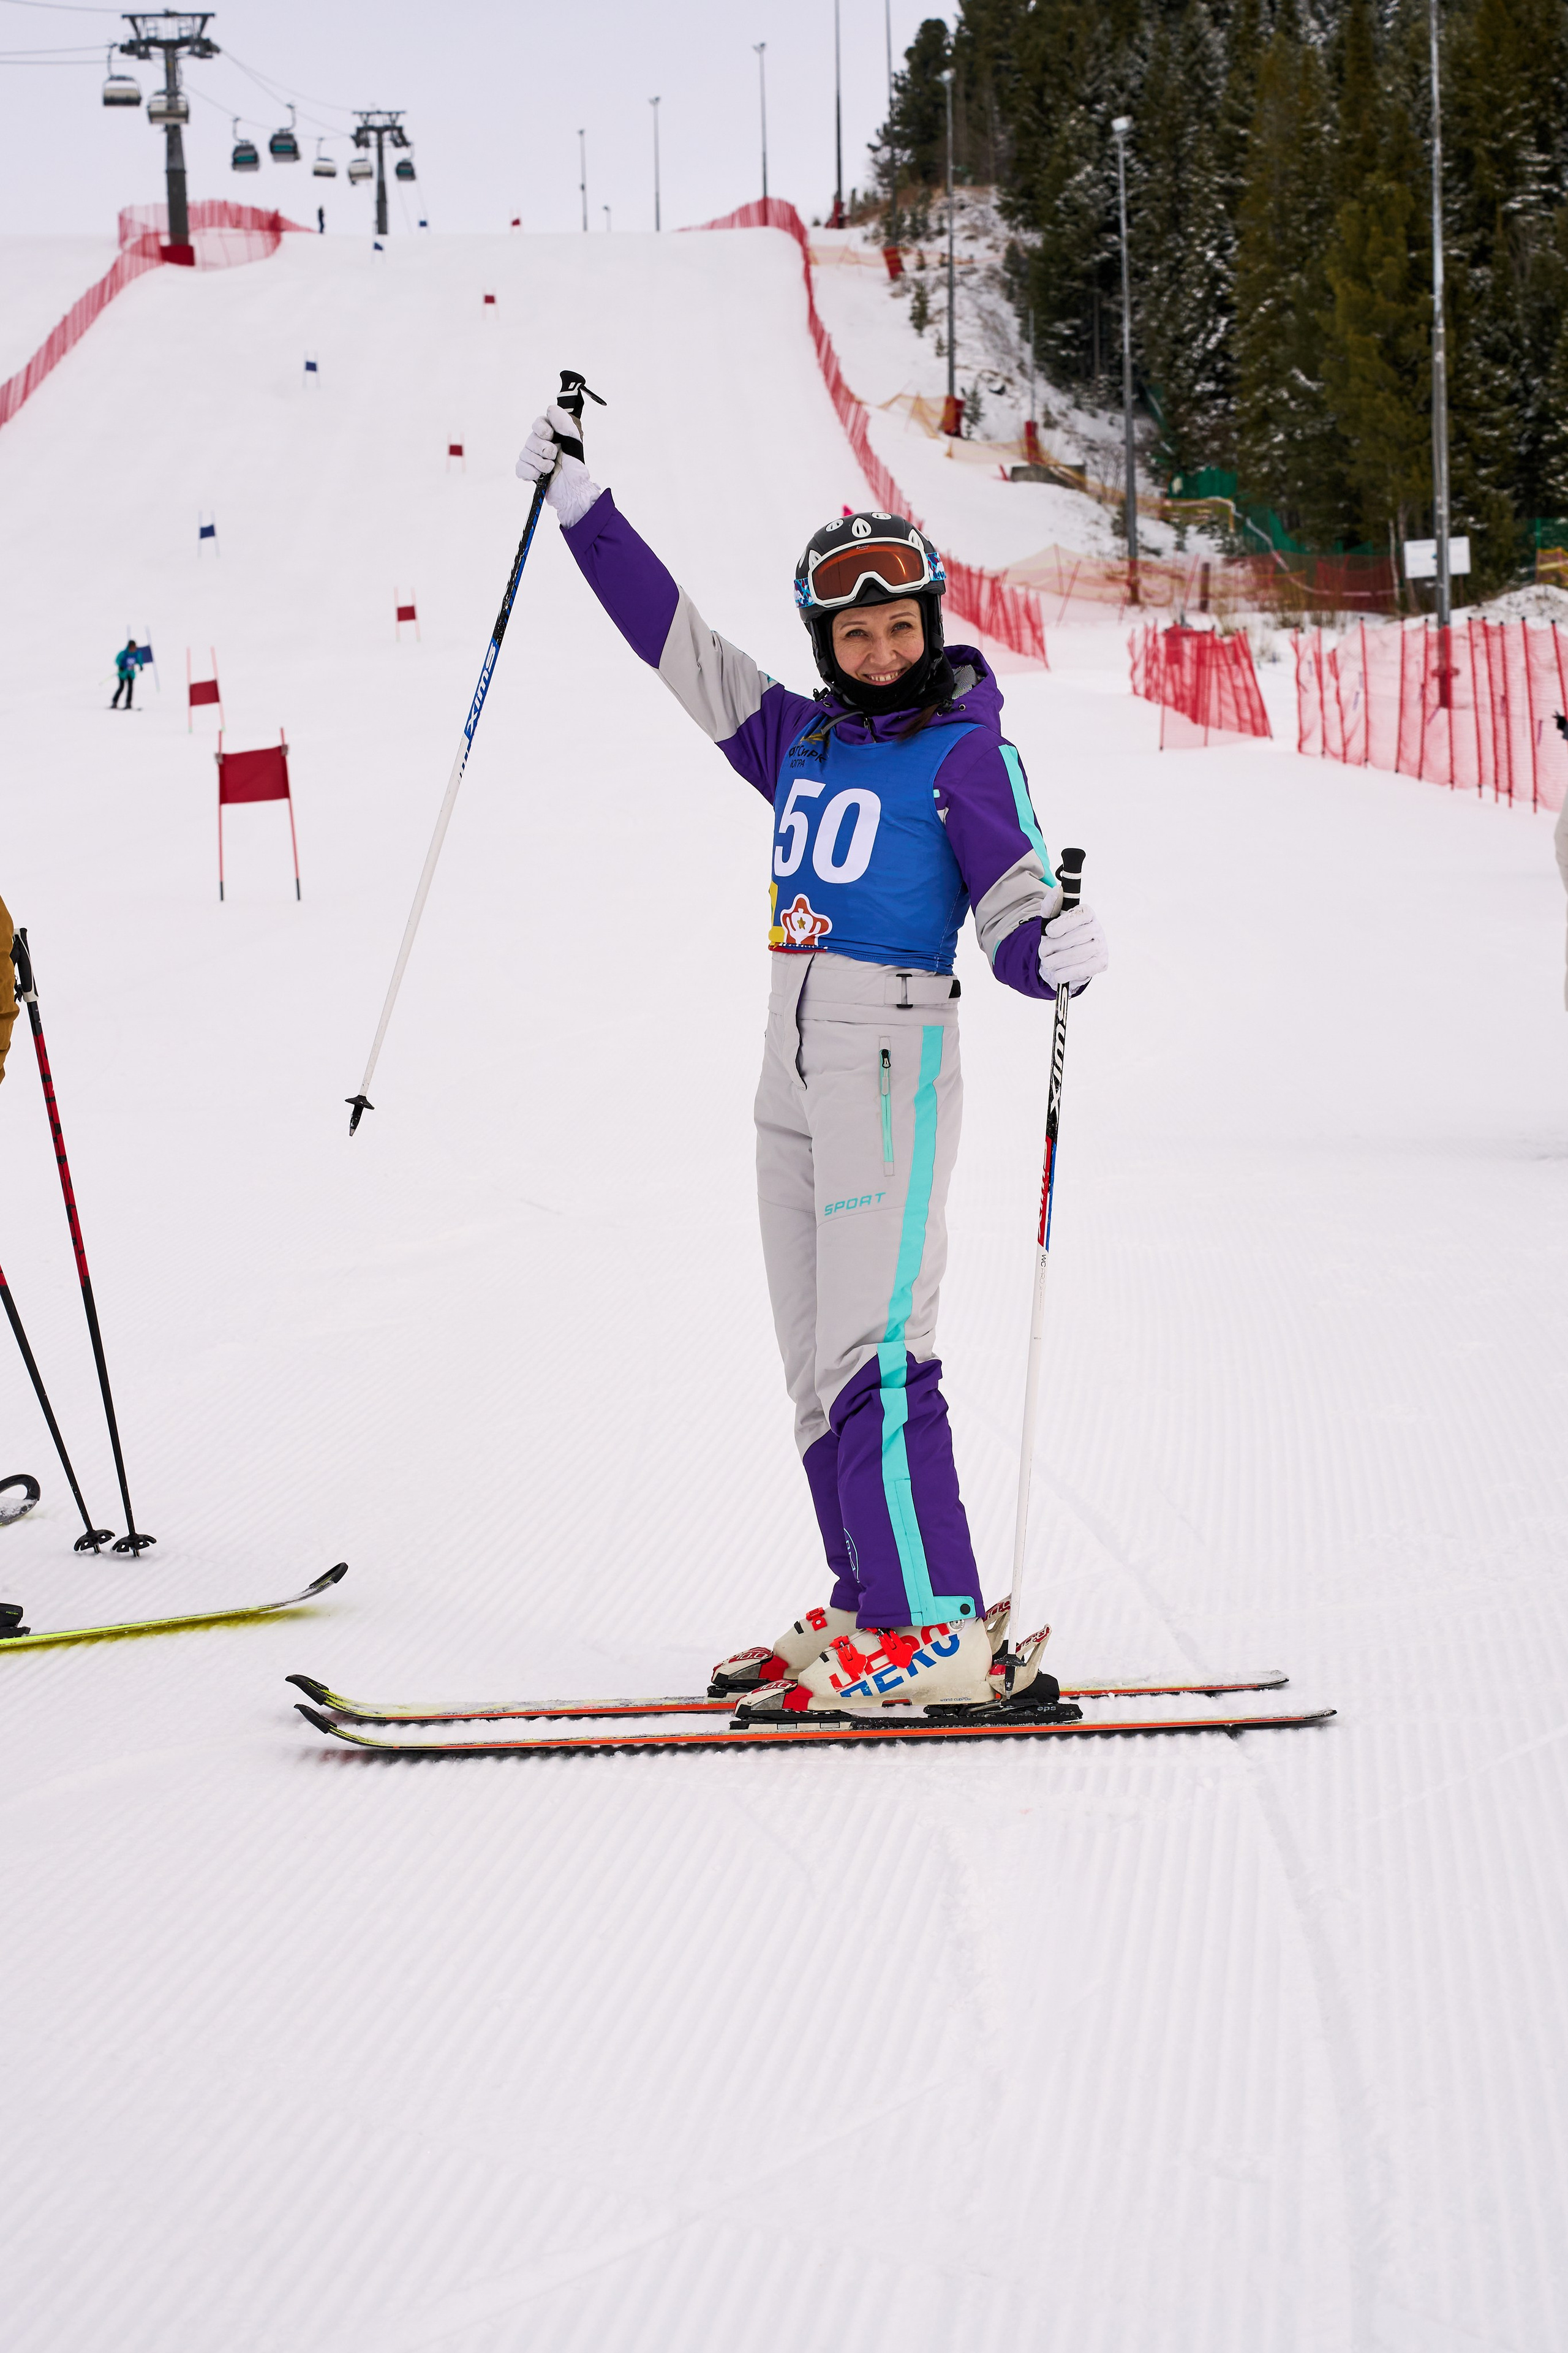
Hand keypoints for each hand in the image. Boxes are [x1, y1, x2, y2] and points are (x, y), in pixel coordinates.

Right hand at [515, 403, 599, 526]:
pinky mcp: (528, 472)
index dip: (542, 429)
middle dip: (544, 449)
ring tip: (551, 469)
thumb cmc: (575, 466)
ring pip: (525, 454)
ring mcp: (532, 458)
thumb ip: (564, 423)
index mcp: (550, 434)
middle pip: (530, 439)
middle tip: (554, 456)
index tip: (551, 435)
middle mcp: (539, 444)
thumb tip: (550, 408)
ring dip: (540, 463)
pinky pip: (520, 468)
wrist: (573, 490)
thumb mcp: (574, 441)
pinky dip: (529, 472)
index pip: (537, 423)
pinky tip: (539, 475)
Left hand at [1039, 901, 1106, 993]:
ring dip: (1057, 961)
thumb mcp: (1049, 921)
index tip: (1049, 932)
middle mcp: (1098, 928)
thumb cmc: (1057, 938)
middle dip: (1055, 946)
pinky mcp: (1101, 963)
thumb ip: (1050, 905)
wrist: (1062, 961)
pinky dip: (1066, 973)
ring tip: (1048, 962)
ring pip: (1078, 954)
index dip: (1062, 924)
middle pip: (1077, 937)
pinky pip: (1083, 969)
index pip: (1080, 915)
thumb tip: (1058, 890)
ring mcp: (1102, 946)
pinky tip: (1057, 974)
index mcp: (1087, 913)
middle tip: (1044, 952)